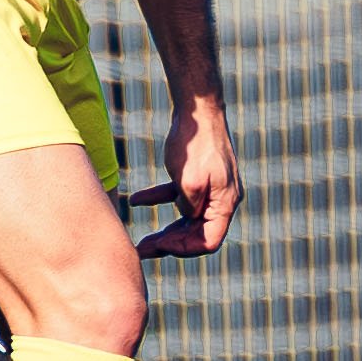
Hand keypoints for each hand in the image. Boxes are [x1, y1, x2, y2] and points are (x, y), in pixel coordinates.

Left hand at [130, 103, 242, 259]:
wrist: (197, 109)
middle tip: (142, 251)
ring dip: (165, 229)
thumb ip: (189, 207)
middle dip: (170, 244)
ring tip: (140, 240)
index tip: (160, 247)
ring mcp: (210, 187)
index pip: (209, 241)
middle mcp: (221, 198)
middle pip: (197, 233)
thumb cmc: (195, 143)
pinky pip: (177, 195)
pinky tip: (136, 200)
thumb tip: (186, 220)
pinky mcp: (196, 175)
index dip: (185, 249)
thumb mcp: (189, 182)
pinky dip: (158, 199)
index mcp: (225, 203)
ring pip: (186, 218)